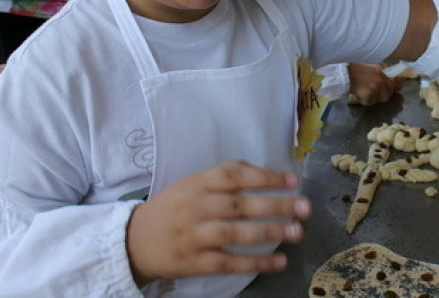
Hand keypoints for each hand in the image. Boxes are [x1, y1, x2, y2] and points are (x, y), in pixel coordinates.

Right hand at [126, 162, 309, 286]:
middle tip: (304, 207)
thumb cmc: (172, 208)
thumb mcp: (191, 184)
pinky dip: (255, 263)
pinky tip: (279, 262)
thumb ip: (223, 178)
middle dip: (276, 205)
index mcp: (197, 183)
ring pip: (235, 233)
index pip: (234, 175)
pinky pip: (228, 263)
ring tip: (297, 232)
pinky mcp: (194, 263)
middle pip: (239, 204)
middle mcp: (196, 207)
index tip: (292, 180)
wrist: (133, 241)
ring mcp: (194, 236)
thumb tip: (266, 175)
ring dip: (269, 232)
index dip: (265, 176)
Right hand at [347, 63, 403, 105]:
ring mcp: (375, 88)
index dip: (398, 85)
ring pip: (381, 99)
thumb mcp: (373, 66)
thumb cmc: (357, 70)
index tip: (399, 85)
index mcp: (381, 72)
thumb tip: (394, 75)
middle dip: (383, 94)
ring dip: (374, 98)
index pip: (395, 81)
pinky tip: (360, 95)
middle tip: (375, 92)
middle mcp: (380, 80)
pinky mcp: (368, 95)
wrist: (345, 74)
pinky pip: (370, 102)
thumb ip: (383, 69)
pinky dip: (365, 101)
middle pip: (388, 94)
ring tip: (366, 93)